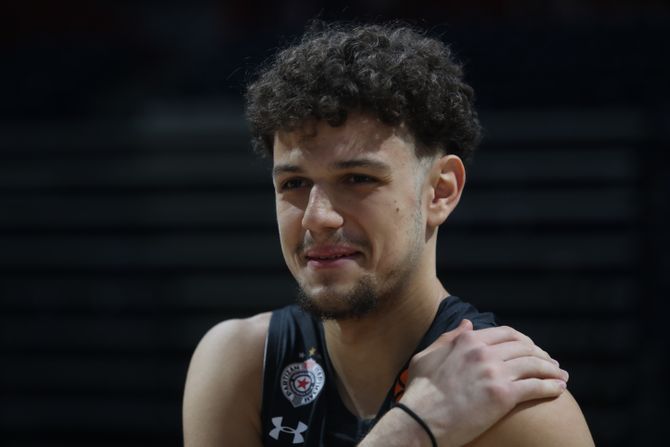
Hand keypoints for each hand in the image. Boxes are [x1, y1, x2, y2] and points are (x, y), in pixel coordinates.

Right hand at [399, 319, 567, 446]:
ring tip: (561, 376)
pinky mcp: (503, 395)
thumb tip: (467, 324)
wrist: (421, 420)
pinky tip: (559, 390)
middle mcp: (483, 352)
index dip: (524, 340)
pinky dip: (551, 387)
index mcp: (467, 341)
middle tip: (551, 363)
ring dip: (551, 370)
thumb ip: (449, 338)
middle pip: (524, 347)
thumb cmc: (420, 391)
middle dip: (541, 354)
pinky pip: (536, 387)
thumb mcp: (428, 356)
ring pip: (534, 365)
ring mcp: (494, 372)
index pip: (506, 333)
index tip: (531, 348)